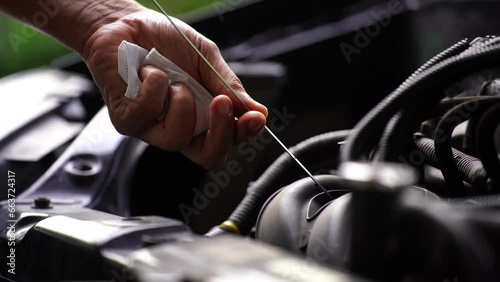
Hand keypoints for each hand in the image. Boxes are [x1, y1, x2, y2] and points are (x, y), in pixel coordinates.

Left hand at [82, 7, 267, 168]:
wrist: (126, 23)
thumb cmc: (165, 42)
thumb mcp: (206, 59)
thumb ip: (228, 86)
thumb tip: (257, 110)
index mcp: (202, 117)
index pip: (227, 141)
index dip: (243, 134)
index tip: (255, 117)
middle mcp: (179, 128)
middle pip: (208, 157)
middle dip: (220, 132)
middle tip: (222, 102)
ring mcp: (152, 128)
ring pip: (176, 138)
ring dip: (181, 102)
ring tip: (172, 78)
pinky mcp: (127, 120)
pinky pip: (147, 115)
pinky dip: (153, 87)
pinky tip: (148, 72)